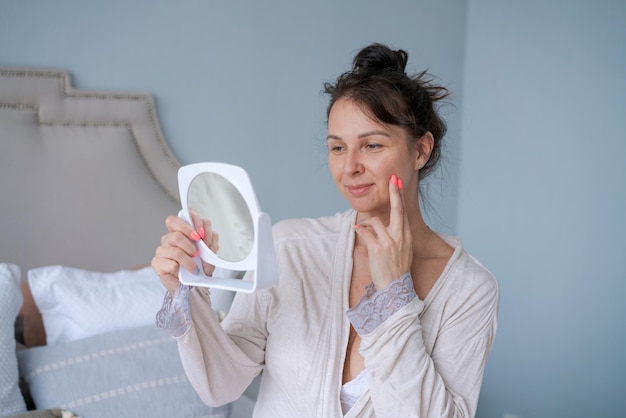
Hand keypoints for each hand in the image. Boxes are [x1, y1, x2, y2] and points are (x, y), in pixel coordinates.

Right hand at [151, 210, 219, 293]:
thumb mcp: (210, 251)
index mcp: (179, 233)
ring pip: (175, 250)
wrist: (194, 286)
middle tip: (197, 252)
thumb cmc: (200, 267)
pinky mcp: (157, 264)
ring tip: (194, 267)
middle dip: (190, 244)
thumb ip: (209, 238)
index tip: (201, 233)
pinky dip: (181, 269)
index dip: (189, 223)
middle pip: (175, 233)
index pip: (176, 219)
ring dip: (189, 260)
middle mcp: (168, 240)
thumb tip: (206, 231)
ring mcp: (161, 251)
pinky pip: (171, 263)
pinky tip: (183, 272)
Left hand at [354, 174, 412, 289]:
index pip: (403, 211)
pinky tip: (357, 230)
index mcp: (407, 235)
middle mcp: (400, 236)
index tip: (396, 182)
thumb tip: (383, 223)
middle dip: (394, 192)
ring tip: (364, 230)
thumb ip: (397, 235)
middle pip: (397, 209)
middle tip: (391, 179)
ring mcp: (389, 242)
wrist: (395, 288)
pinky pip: (365, 232)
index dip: (399, 195)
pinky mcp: (378, 249)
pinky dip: (360, 230)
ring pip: (374, 221)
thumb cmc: (396, 269)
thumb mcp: (403, 250)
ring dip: (366, 224)